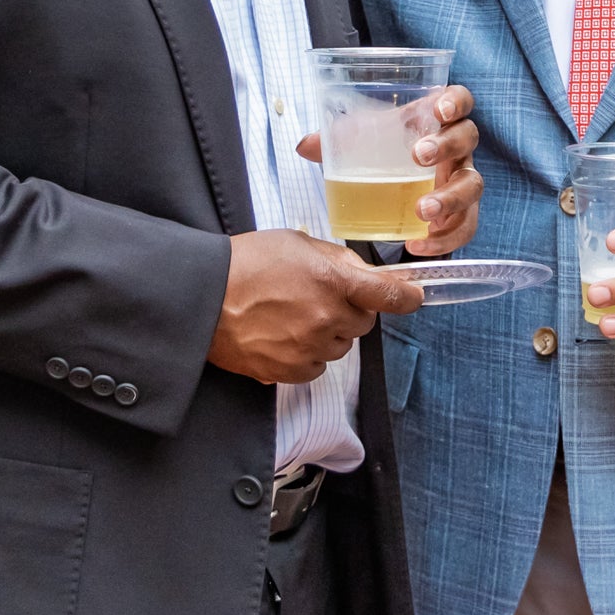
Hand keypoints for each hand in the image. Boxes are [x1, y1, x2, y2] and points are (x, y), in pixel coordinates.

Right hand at [211, 229, 423, 383]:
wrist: (201, 298)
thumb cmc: (245, 264)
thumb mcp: (296, 243)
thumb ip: (336, 259)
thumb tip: (363, 274)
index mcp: (332, 280)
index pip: (390, 295)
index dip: (407, 296)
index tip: (413, 296)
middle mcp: (327, 317)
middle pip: (365, 323)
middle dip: (352, 310)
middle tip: (321, 298)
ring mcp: (309, 347)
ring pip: (341, 345)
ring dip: (329, 333)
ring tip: (295, 316)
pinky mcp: (291, 371)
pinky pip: (318, 366)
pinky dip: (309, 354)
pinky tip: (284, 336)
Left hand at [297, 85, 483, 255]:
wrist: (399, 188)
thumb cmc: (386, 153)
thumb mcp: (364, 141)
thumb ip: (337, 140)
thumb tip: (304, 146)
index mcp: (438, 120)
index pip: (460, 100)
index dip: (455, 102)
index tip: (438, 110)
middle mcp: (458, 148)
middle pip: (467, 138)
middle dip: (446, 146)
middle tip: (418, 157)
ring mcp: (463, 180)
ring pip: (472, 185)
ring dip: (450, 198)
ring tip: (421, 211)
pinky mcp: (462, 213)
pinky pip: (464, 227)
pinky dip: (444, 239)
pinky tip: (418, 244)